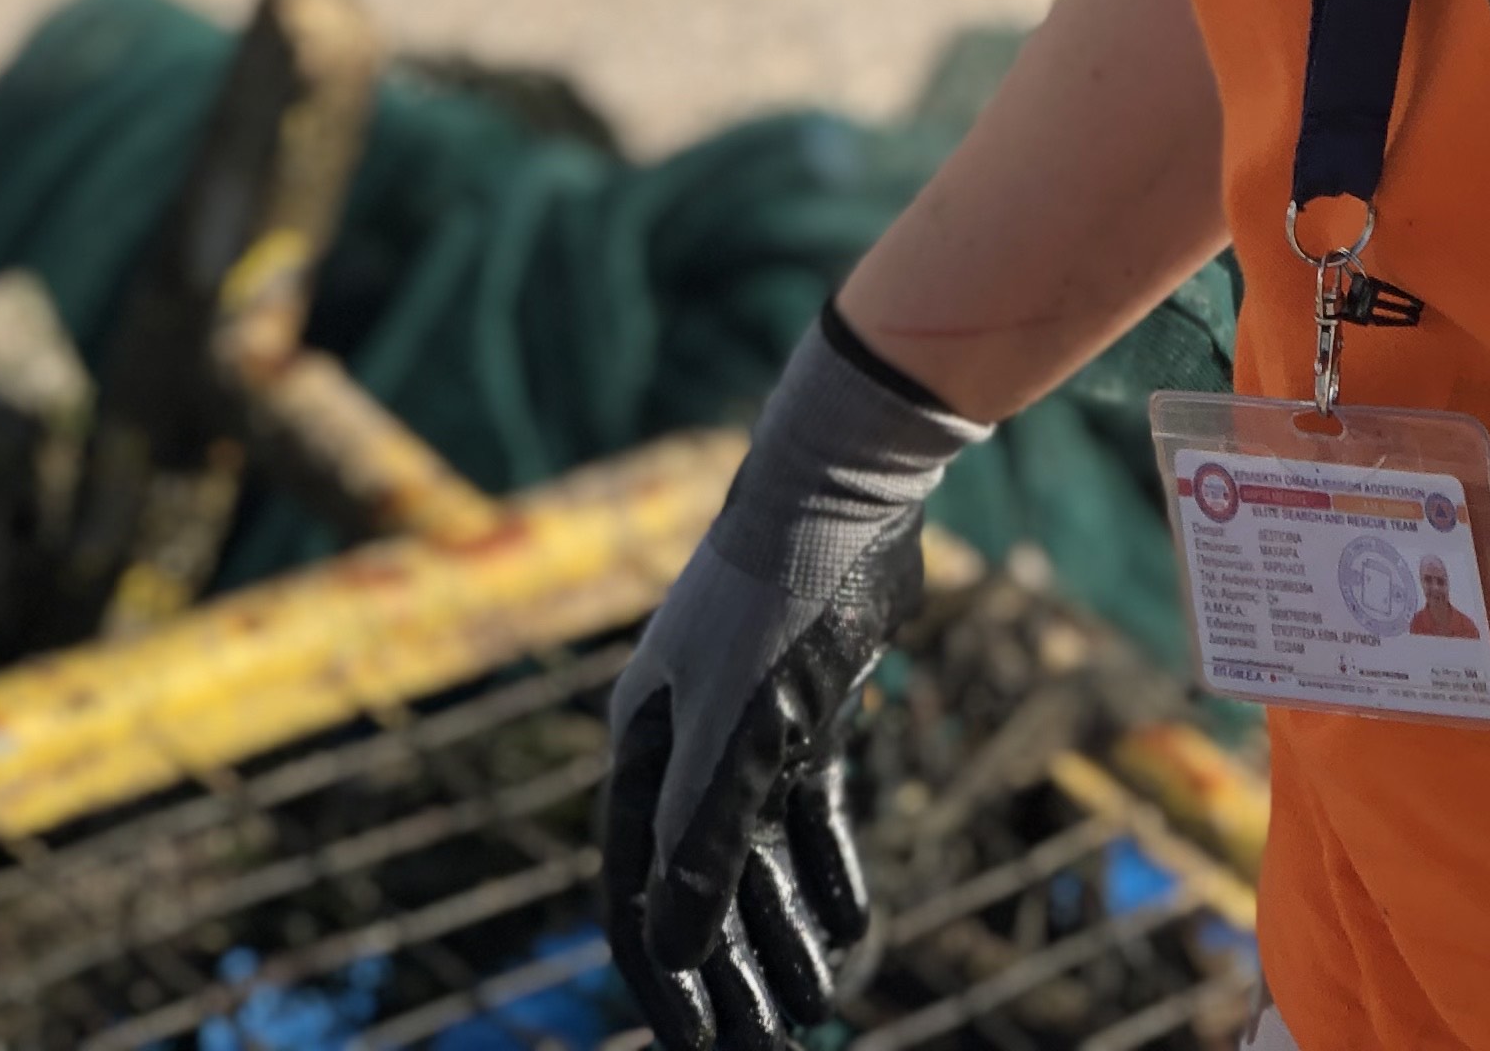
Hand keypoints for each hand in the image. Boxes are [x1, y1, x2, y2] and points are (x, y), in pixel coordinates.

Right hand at [600, 311, 984, 1049]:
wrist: (846, 492)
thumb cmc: (778, 608)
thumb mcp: (740, 739)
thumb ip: (704, 845)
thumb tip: (670, 950)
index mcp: (640, 750)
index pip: (637, 891)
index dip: (666, 974)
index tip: (700, 1046)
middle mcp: (682, 742)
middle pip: (701, 882)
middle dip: (733, 970)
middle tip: (770, 1047)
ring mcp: (746, 724)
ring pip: (760, 853)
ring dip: (784, 931)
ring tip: (817, 1008)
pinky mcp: (808, 706)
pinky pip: (811, 809)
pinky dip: (829, 868)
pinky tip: (852, 927)